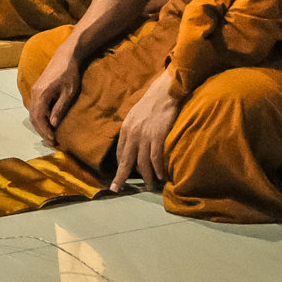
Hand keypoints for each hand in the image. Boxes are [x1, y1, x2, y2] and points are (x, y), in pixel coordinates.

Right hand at [26, 40, 82, 139]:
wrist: (66, 56)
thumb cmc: (70, 73)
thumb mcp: (69, 92)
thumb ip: (60, 107)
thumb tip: (53, 124)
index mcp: (42, 94)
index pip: (39, 117)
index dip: (45, 130)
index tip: (53, 139)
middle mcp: (35, 93)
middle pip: (33, 117)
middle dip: (41, 131)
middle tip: (52, 141)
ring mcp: (34, 90)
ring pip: (33, 113)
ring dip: (40, 125)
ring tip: (50, 134)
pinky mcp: (37, 89)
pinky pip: (35, 107)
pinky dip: (39, 118)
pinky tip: (48, 122)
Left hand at [108, 70, 182, 192]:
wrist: (165, 91)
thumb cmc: (152, 103)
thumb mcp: (135, 115)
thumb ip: (133, 130)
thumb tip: (133, 144)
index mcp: (126, 129)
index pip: (120, 153)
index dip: (121, 166)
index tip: (121, 175)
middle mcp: (132, 134)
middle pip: (126, 161)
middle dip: (121, 177)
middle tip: (117, 189)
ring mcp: (145, 136)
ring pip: (142, 162)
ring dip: (146, 176)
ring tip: (149, 185)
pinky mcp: (158, 136)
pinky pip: (155, 158)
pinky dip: (157, 169)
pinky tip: (160, 176)